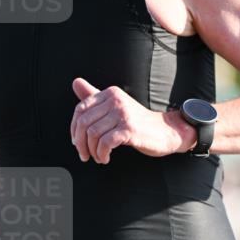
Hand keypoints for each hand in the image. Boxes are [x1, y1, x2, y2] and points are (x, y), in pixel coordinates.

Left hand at [70, 77, 192, 162]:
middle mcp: (116, 100)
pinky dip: (102, 154)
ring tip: (98, 157)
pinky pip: (105, 143)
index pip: (81, 109)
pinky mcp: (129, 129)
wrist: (165, 131)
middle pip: (84, 123)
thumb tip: (75, 81)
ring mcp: (123, 114)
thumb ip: (95, 95)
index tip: (77, 141)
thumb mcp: (115, 106)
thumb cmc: (138, 122)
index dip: (74, 128)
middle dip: (80, 143)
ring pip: (93, 134)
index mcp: (110, 93)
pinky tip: (105, 158)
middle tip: (84, 154)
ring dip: (92, 151)